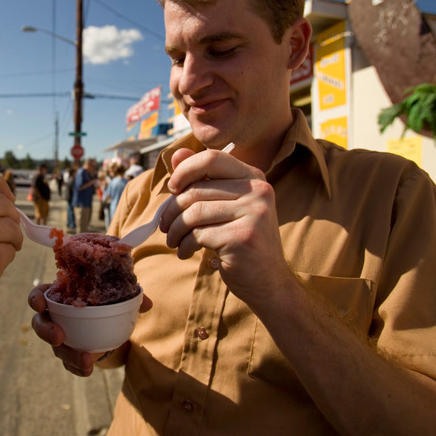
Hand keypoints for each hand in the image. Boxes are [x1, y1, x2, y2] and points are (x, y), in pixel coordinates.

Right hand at [28, 284, 152, 375]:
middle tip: (59, 336)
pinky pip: (68, 363)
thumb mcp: (116, 293)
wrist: (107, 321)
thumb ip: (130, 295)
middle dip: (47, 331)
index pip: (39, 295)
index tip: (41, 304)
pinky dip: (77, 367)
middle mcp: (54, 317)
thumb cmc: (104, 299)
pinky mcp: (68, 353)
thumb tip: (146, 303)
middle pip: (40, 324)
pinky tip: (88, 370)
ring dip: (68, 355)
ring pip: (56, 348)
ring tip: (86, 362)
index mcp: (59, 295)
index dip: (36, 299)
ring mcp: (59, 337)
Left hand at [161, 148, 292, 307]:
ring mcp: (254, 213)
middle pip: (196, 190)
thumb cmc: (241, 240)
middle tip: (167, 227)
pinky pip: (199, 234)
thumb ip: (202, 180)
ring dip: (176, 230)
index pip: (211, 158)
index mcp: (254, 177)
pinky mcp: (243, 237)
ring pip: (193, 213)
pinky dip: (185, 245)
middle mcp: (258, 191)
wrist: (268, 281)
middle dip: (172, 210)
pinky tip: (186, 252)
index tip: (172, 188)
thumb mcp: (225, 206)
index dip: (184, 170)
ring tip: (174, 241)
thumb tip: (176, 154)